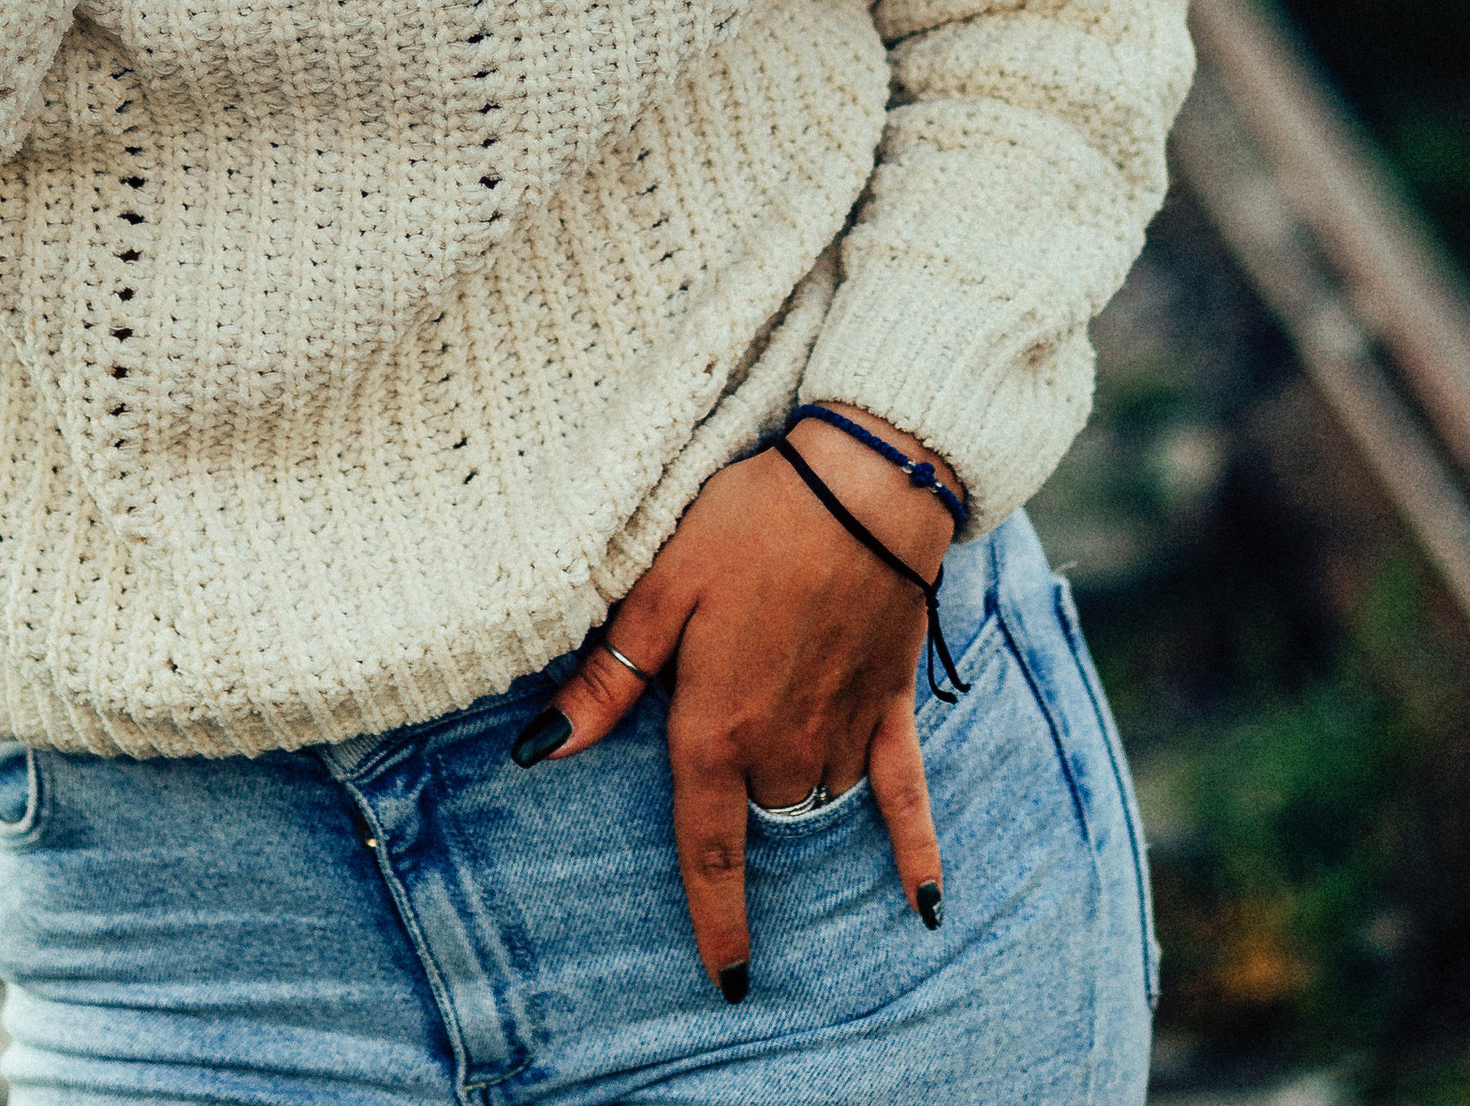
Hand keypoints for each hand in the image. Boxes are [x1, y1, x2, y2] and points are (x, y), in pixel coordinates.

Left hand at [516, 404, 953, 997]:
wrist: (860, 488)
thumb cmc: (749, 524)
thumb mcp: (661, 588)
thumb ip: (610, 678)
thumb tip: (544, 749)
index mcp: (719, 727)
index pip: (709, 849)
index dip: (714, 919)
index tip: (726, 981)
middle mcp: (786, 747)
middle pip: (758, 811)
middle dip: (738, 795)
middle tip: (725, 716)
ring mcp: (844, 730)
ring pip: (815, 797)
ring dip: (795, 787)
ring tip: (778, 711)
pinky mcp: (891, 706)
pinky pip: (907, 797)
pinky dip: (915, 850)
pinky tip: (925, 904)